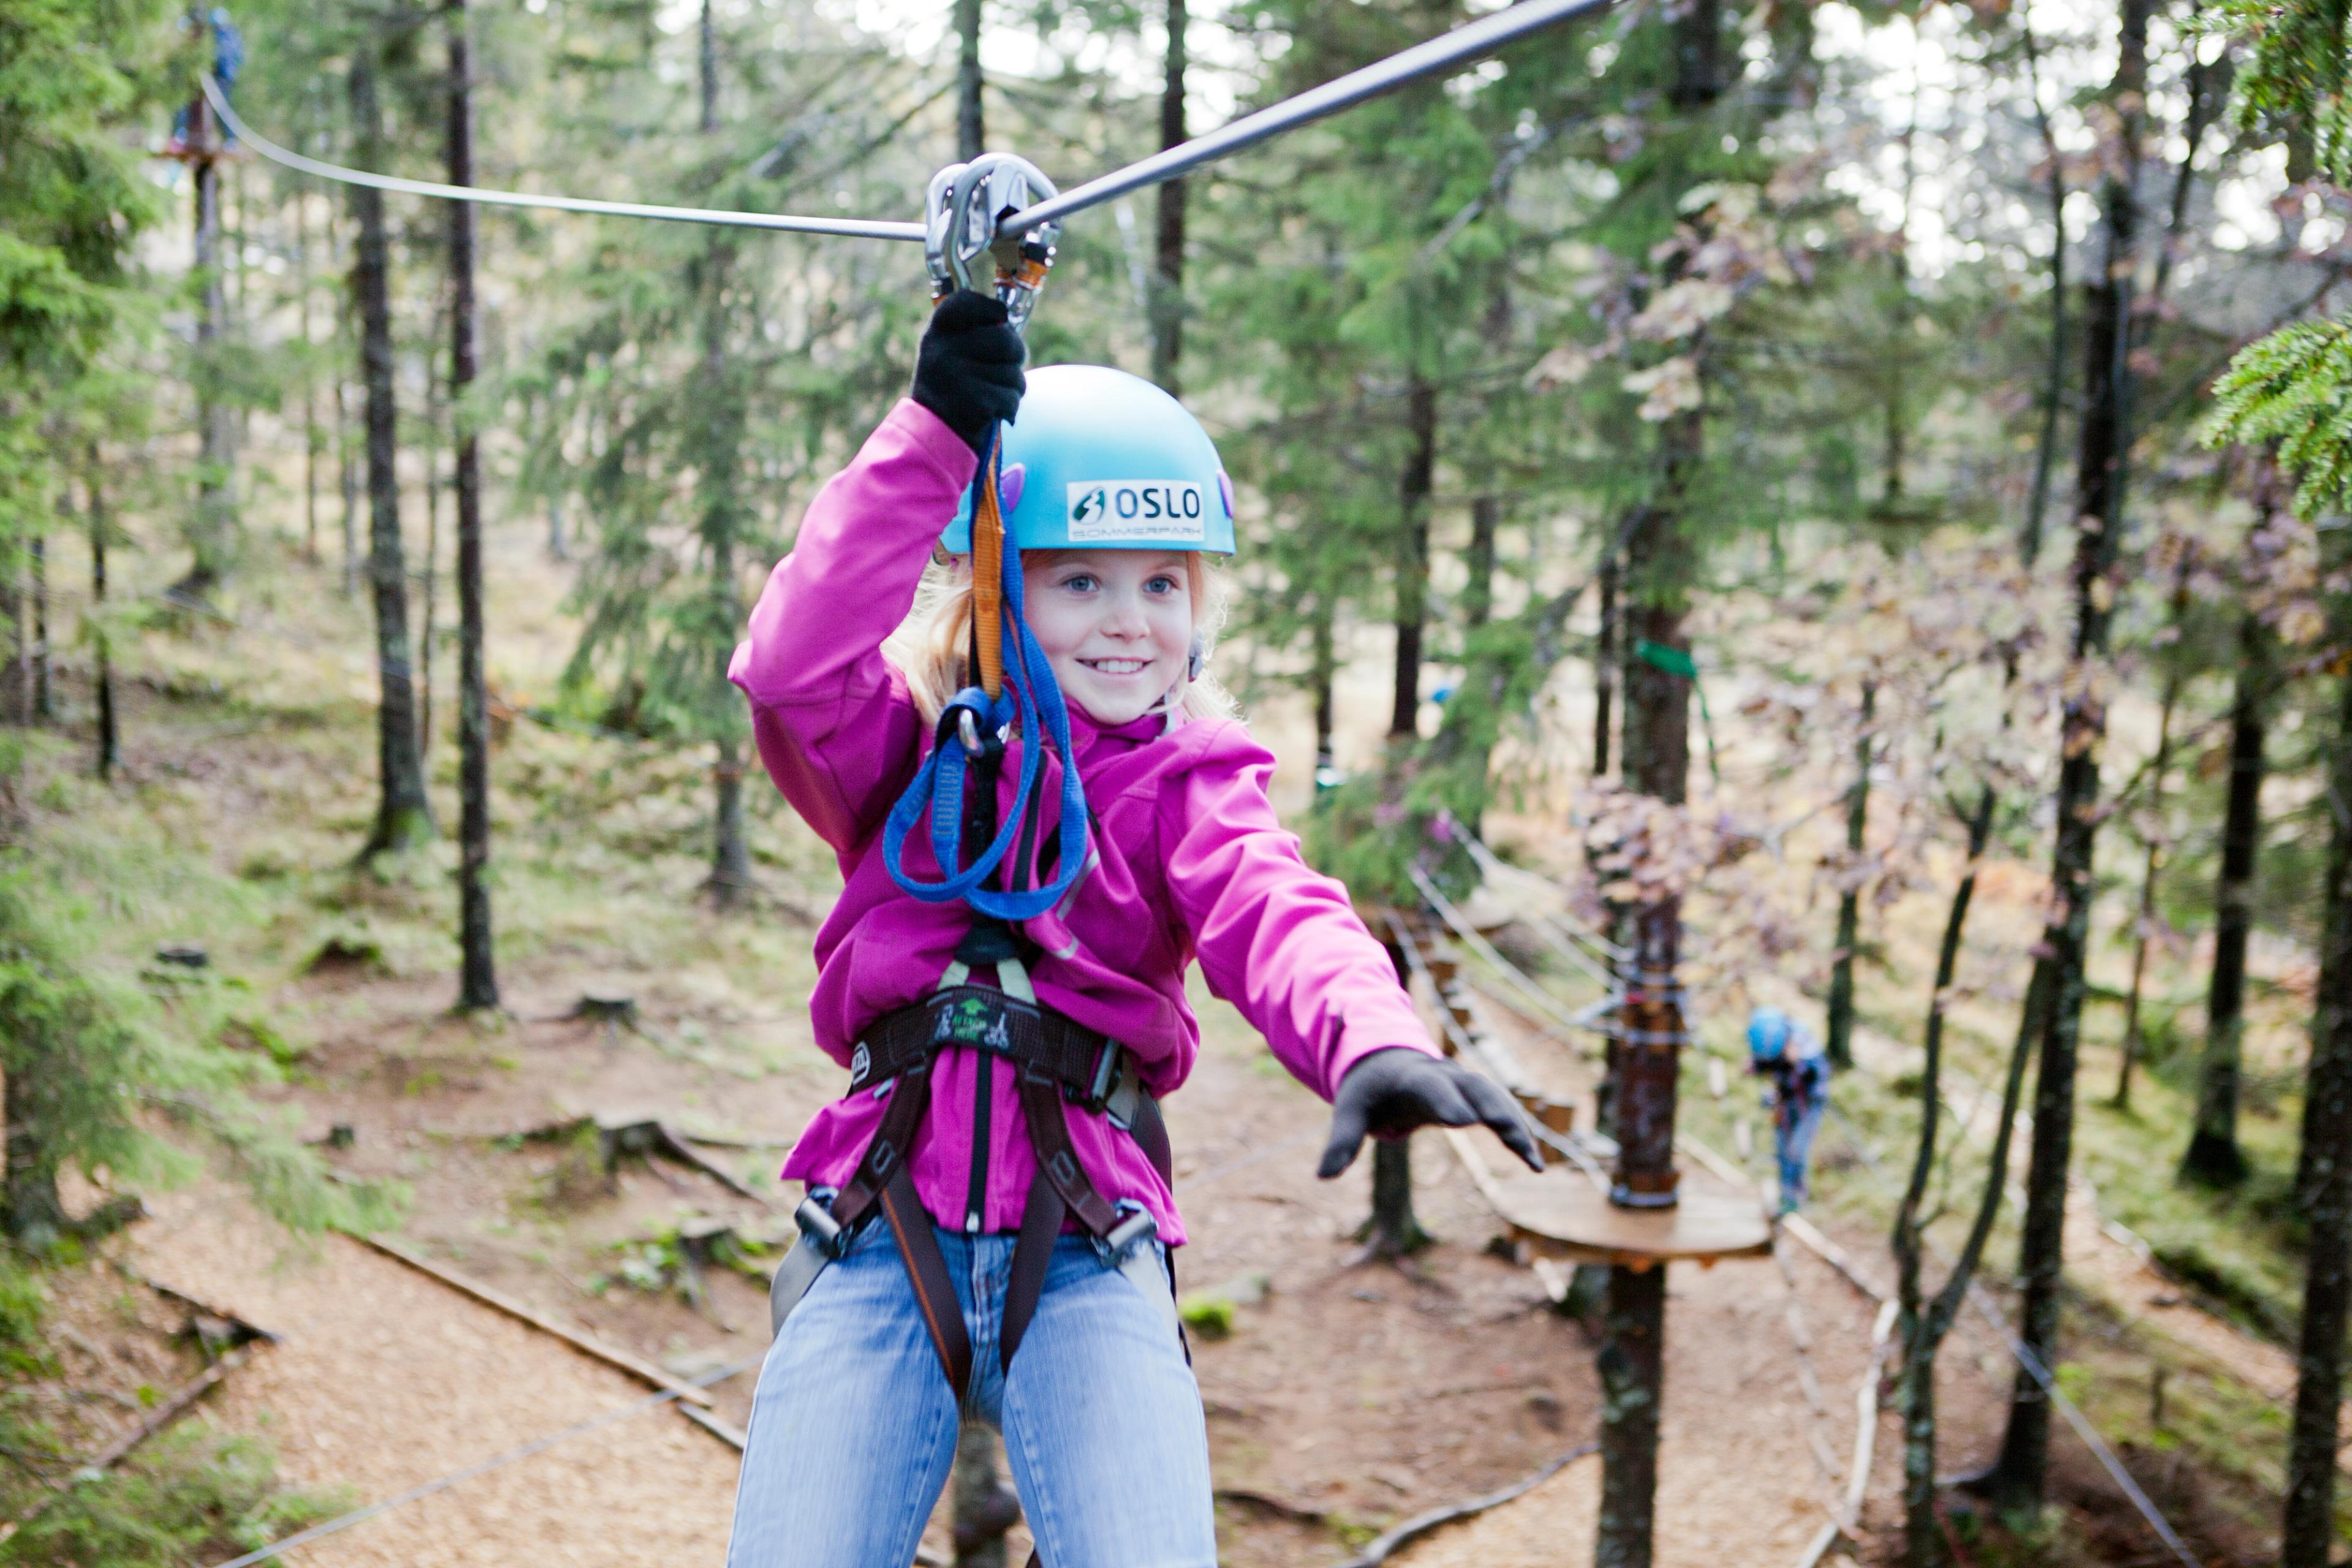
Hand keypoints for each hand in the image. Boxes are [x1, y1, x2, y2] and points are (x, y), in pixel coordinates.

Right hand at [910, 289, 1024, 454]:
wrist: (933, 437)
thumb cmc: (952, 391)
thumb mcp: (950, 354)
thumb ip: (974, 334)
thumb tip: (1008, 323)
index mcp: (936, 333)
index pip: (965, 301)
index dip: (990, 308)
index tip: (999, 318)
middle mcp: (942, 350)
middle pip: (1005, 339)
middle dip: (1015, 356)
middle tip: (1004, 369)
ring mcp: (956, 375)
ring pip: (1013, 372)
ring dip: (1013, 388)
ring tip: (992, 396)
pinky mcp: (973, 402)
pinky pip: (1011, 398)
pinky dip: (1009, 409)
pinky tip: (992, 413)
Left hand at [1317, 1047, 1542, 1178]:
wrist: (1387, 1060)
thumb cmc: (1369, 1089)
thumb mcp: (1350, 1110)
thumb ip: (1341, 1140)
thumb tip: (1322, 1176)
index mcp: (1412, 1077)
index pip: (1433, 1088)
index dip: (1448, 1102)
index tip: (1465, 1121)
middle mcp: (1445, 1075)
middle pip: (1477, 1088)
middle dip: (1495, 1109)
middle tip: (1512, 1135)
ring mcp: (1464, 1084)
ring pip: (1498, 1099)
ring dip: (1516, 1126)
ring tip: (1533, 1162)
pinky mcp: (1476, 1097)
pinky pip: (1503, 1111)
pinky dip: (1519, 1133)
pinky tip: (1534, 1165)